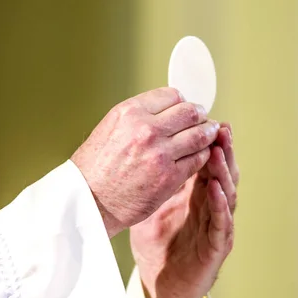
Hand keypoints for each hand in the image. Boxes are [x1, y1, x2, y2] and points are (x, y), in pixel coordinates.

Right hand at [71, 88, 219, 236]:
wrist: (88, 201)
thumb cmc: (95, 168)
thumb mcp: (110, 127)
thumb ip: (138, 117)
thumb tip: (164, 111)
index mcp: (130, 112)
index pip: (172, 95)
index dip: (182, 102)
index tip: (185, 110)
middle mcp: (146, 129)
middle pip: (190, 112)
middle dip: (200, 116)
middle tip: (203, 120)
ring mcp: (160, 154)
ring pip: (199, 135)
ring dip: (208, 134)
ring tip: (209, 135)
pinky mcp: (169, 177)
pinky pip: (198, 159)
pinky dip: (203, 155)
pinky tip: (200, 155)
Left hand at [130, 123, 238, 297]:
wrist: (162, 283)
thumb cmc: (159, 244)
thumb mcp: (154, 204)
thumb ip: (158, 179)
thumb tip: (144, 146)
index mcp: (197, 194)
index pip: (207, 161)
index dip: (208, 141)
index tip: (204, 119)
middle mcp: (211, 206)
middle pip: (222, 172)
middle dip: (223, 149)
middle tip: (221, 127)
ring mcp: (217, 225)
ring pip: (227, 193)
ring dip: (224, 171)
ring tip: (219, 149)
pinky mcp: (216, 247)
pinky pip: (222, 223)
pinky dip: (220, 205)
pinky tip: (215, 188)